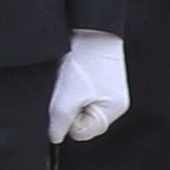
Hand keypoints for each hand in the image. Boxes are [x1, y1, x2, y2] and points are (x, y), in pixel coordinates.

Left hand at [48, 29, 130, 145]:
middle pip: (81, 121)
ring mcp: (108, 93)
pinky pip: (81, 94)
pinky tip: (74, 75)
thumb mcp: (68, 95)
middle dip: (70, 108)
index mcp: (112, 110)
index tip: (66, 103)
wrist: (92, 32)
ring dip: (70, 97)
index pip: (82, 132)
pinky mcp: (100, 82)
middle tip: (68, 89)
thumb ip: (60, 120)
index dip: (68, 121)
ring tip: (72, 79)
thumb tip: (55, 138)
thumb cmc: (85, 62)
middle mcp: (114, 104)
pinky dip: (73, 87)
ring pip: (79, 107)